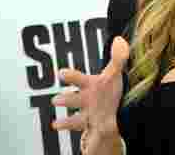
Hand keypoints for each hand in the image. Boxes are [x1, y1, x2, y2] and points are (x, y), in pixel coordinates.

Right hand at [51, 36, 129, 152]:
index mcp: (92, 86)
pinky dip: (77, 135)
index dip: (71, 77)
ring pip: (77, 117)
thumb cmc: (112, 92)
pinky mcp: (92, 127)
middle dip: (66, 100)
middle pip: (76, 99)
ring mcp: (89, 114)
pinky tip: (63, 133)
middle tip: (56, 100)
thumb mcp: (116, 74)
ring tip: (55, 123)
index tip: (62, 73)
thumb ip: (118, 58)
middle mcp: (88, 100)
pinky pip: (84, 132)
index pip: (81, 79)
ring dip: (67, 120)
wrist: (116, 113)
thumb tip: (119, 40)